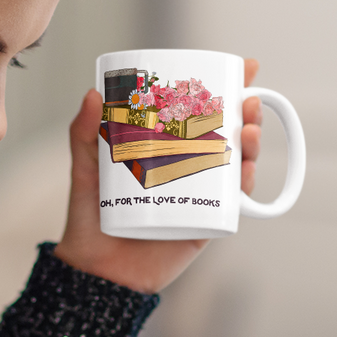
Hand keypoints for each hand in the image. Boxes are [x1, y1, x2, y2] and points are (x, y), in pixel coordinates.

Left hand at [53, 58, 261, 293]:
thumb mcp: (85, 171)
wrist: (96, 270)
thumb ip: (85, 134)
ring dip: (252, 143)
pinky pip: (234, 201)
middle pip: (228, 132)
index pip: (200, 110)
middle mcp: (187, 166)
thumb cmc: (90, 219)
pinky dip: (246, 183)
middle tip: (248, 99)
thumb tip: (92, 94)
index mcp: (165, 146)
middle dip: (247, 112)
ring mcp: (200, 193)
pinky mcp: (205, 221)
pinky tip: (247, 169)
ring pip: (237, 163)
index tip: (246, 66)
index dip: (226, 88)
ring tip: (248, 131)